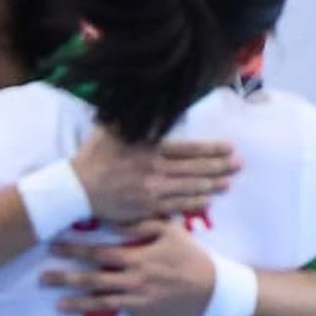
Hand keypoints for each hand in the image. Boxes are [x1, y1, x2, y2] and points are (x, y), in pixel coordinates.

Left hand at [41, 217, 214, 315]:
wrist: (216, 287)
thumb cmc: (191, 255)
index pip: (98, 252)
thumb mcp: (170, 230)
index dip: (74, 249)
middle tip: (42, 277)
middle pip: (93, 279)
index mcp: (137, 259)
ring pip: (103, 304)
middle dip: (66, 278)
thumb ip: (140, 224)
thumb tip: (113, 221)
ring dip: (79, 305)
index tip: (52, 246)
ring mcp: (140, 303)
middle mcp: (134, 281)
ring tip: (57, 305)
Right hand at [71, 127, 237, 221]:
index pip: (189, 150)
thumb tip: (157, 107)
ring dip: (212, 186)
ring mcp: (153, 192)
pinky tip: (206, 201)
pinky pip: (176, 206)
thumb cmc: (93, 157)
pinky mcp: (147, 209)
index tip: (230, 148)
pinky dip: (194, 203)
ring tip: (228, 184)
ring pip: (190, 189)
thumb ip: (136, 120)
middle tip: (239, 165)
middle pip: (195, 170)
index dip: (212, 150)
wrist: (76, 188)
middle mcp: (156, 171)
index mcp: (150, 150)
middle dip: (220, 167)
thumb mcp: (112, 129)